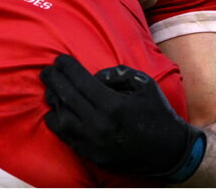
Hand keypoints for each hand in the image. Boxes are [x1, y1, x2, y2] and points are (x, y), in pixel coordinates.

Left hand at [41, 54, 205, 183]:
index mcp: (114, 105)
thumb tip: (94, 75)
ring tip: (50, 89)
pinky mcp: (92, 155)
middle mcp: (100, 125)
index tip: (59, 59)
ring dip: (53, 102)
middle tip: (46, 71)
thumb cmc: (157, 113)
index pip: (81, 82)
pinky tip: (55, 112)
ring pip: (62, 119)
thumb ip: (117, 73)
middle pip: (67, 98)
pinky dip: (57, 123)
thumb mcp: (144, 84)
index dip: (67, 68)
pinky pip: (67, 137)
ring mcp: (94, 143)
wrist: (169, 151)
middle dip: (54, 81)